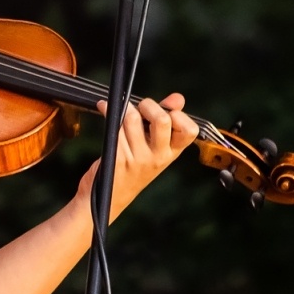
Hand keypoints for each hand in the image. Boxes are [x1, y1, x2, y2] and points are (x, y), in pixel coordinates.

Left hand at [74, 93, 198, 220]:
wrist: (110, 196)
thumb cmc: (133, 166)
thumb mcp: (155, 146)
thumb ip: (167, 120)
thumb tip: (178, 98)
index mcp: (172, 153)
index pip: (189, 131)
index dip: (179, 115)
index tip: (166, 111)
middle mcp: (158, 157)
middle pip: (162, 120)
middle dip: (149, 104)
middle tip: (141, 107)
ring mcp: (138, 159)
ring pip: (132, 119)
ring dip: (125, 108)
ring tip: (121, 109)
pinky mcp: (118, 158)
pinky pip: (114, 127)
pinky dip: (107, 111)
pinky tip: (104, 108)